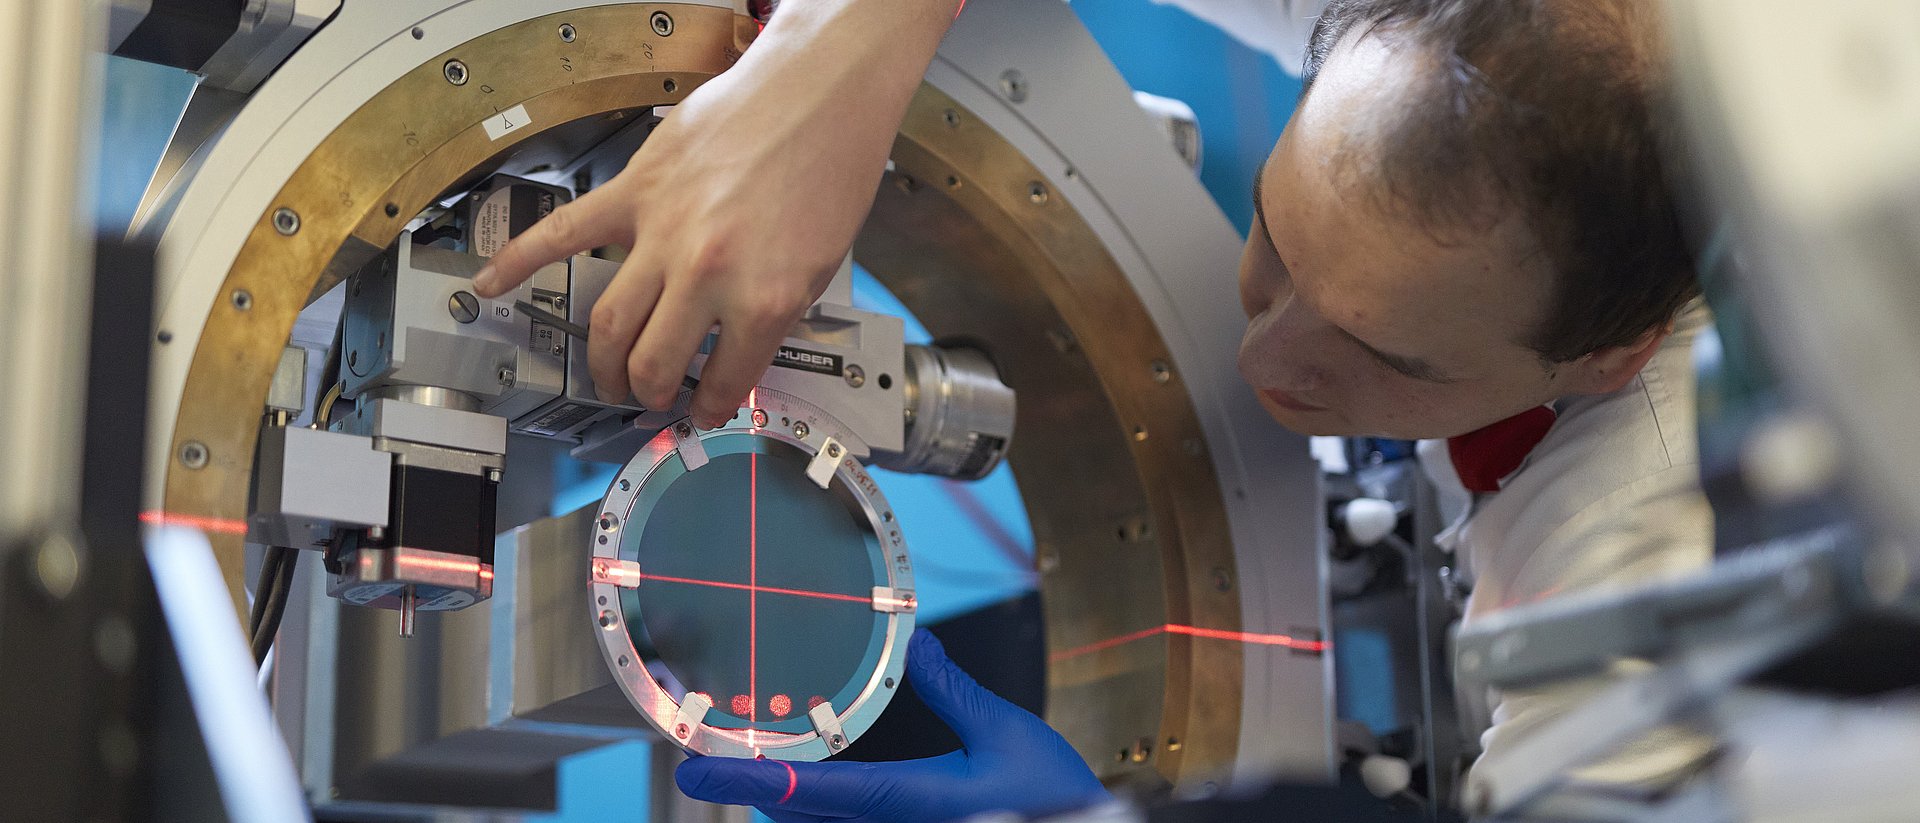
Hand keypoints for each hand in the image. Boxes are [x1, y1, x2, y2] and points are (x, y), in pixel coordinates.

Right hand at [472, 0, 959, 427]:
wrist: (818, 93)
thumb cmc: (829, 169)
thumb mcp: (819, 266)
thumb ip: (772, 313)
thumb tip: (735, 349)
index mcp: (764, 300)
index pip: (725, 379)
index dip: (711, 405)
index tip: (703, 412)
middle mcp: (708, 276)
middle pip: (652, 360)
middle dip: (648, 392)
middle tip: (648, 399)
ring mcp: (664, 234)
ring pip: (612, 321)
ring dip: (604, 361)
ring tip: (607, 378)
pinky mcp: (635, 192)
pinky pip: (565, 232)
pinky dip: (521, 260)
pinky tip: (491, 286)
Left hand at [676, 630, 1111, 822]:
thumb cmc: (1057, 802)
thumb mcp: (1007, 735)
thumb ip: (955, 691)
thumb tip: (922, 645)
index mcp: (912, 806)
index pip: (813, 790)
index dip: (750, 778)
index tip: (698, 770)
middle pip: (803, 817)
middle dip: (760, 788)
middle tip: (713, 761)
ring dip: (791, 801)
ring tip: (757, 771)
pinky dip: (825, 812)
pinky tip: (817, 794)